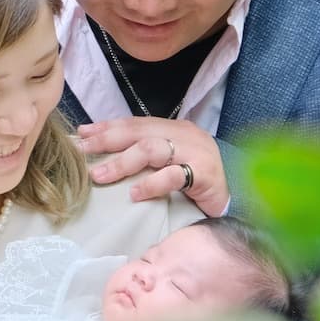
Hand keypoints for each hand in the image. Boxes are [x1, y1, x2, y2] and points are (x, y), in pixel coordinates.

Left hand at [77, 118, 228, 216]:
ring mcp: (195, 152)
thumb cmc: (197, 182)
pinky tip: (135, 194)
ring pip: (152, 150)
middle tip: (81, 152)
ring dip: (122, 163)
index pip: (134, 123)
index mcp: (173, 128)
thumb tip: (104, 156)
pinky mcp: (204, 174)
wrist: (238, 197)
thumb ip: (145, 155)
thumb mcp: (169, 162)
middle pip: (138, 132)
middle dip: (106, 140)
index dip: (106, 127)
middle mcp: (183, 135)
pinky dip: (152, 184)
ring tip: (100, 176)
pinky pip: (174, 176)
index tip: (81, 134)